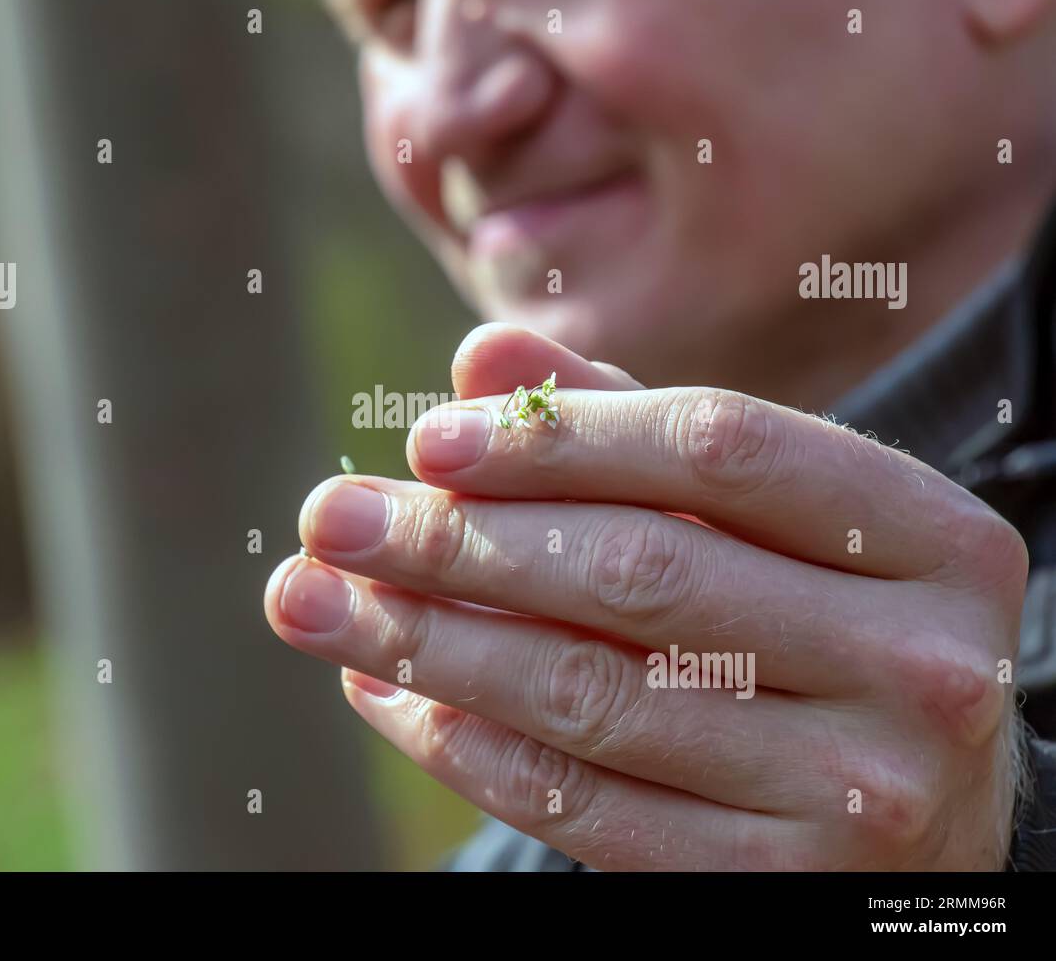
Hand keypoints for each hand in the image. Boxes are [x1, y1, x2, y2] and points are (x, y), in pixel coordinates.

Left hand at [264, 323, 1027, 869]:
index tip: (425, 442)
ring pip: (590, 696)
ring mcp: (856, 790)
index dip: (554, 438)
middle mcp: (918, 665)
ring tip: (314, 601)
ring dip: (427, 641)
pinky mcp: (776, 885)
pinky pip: (582, 807)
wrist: (923, 813)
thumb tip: (484, 358)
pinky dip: (463, 744)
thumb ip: (629, 429)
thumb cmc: (822, 624)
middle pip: (638, 573)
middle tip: (329, 519)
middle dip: (457, 540)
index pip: (716, 447)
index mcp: (928, 537)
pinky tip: (385, 691)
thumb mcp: (761, 521)